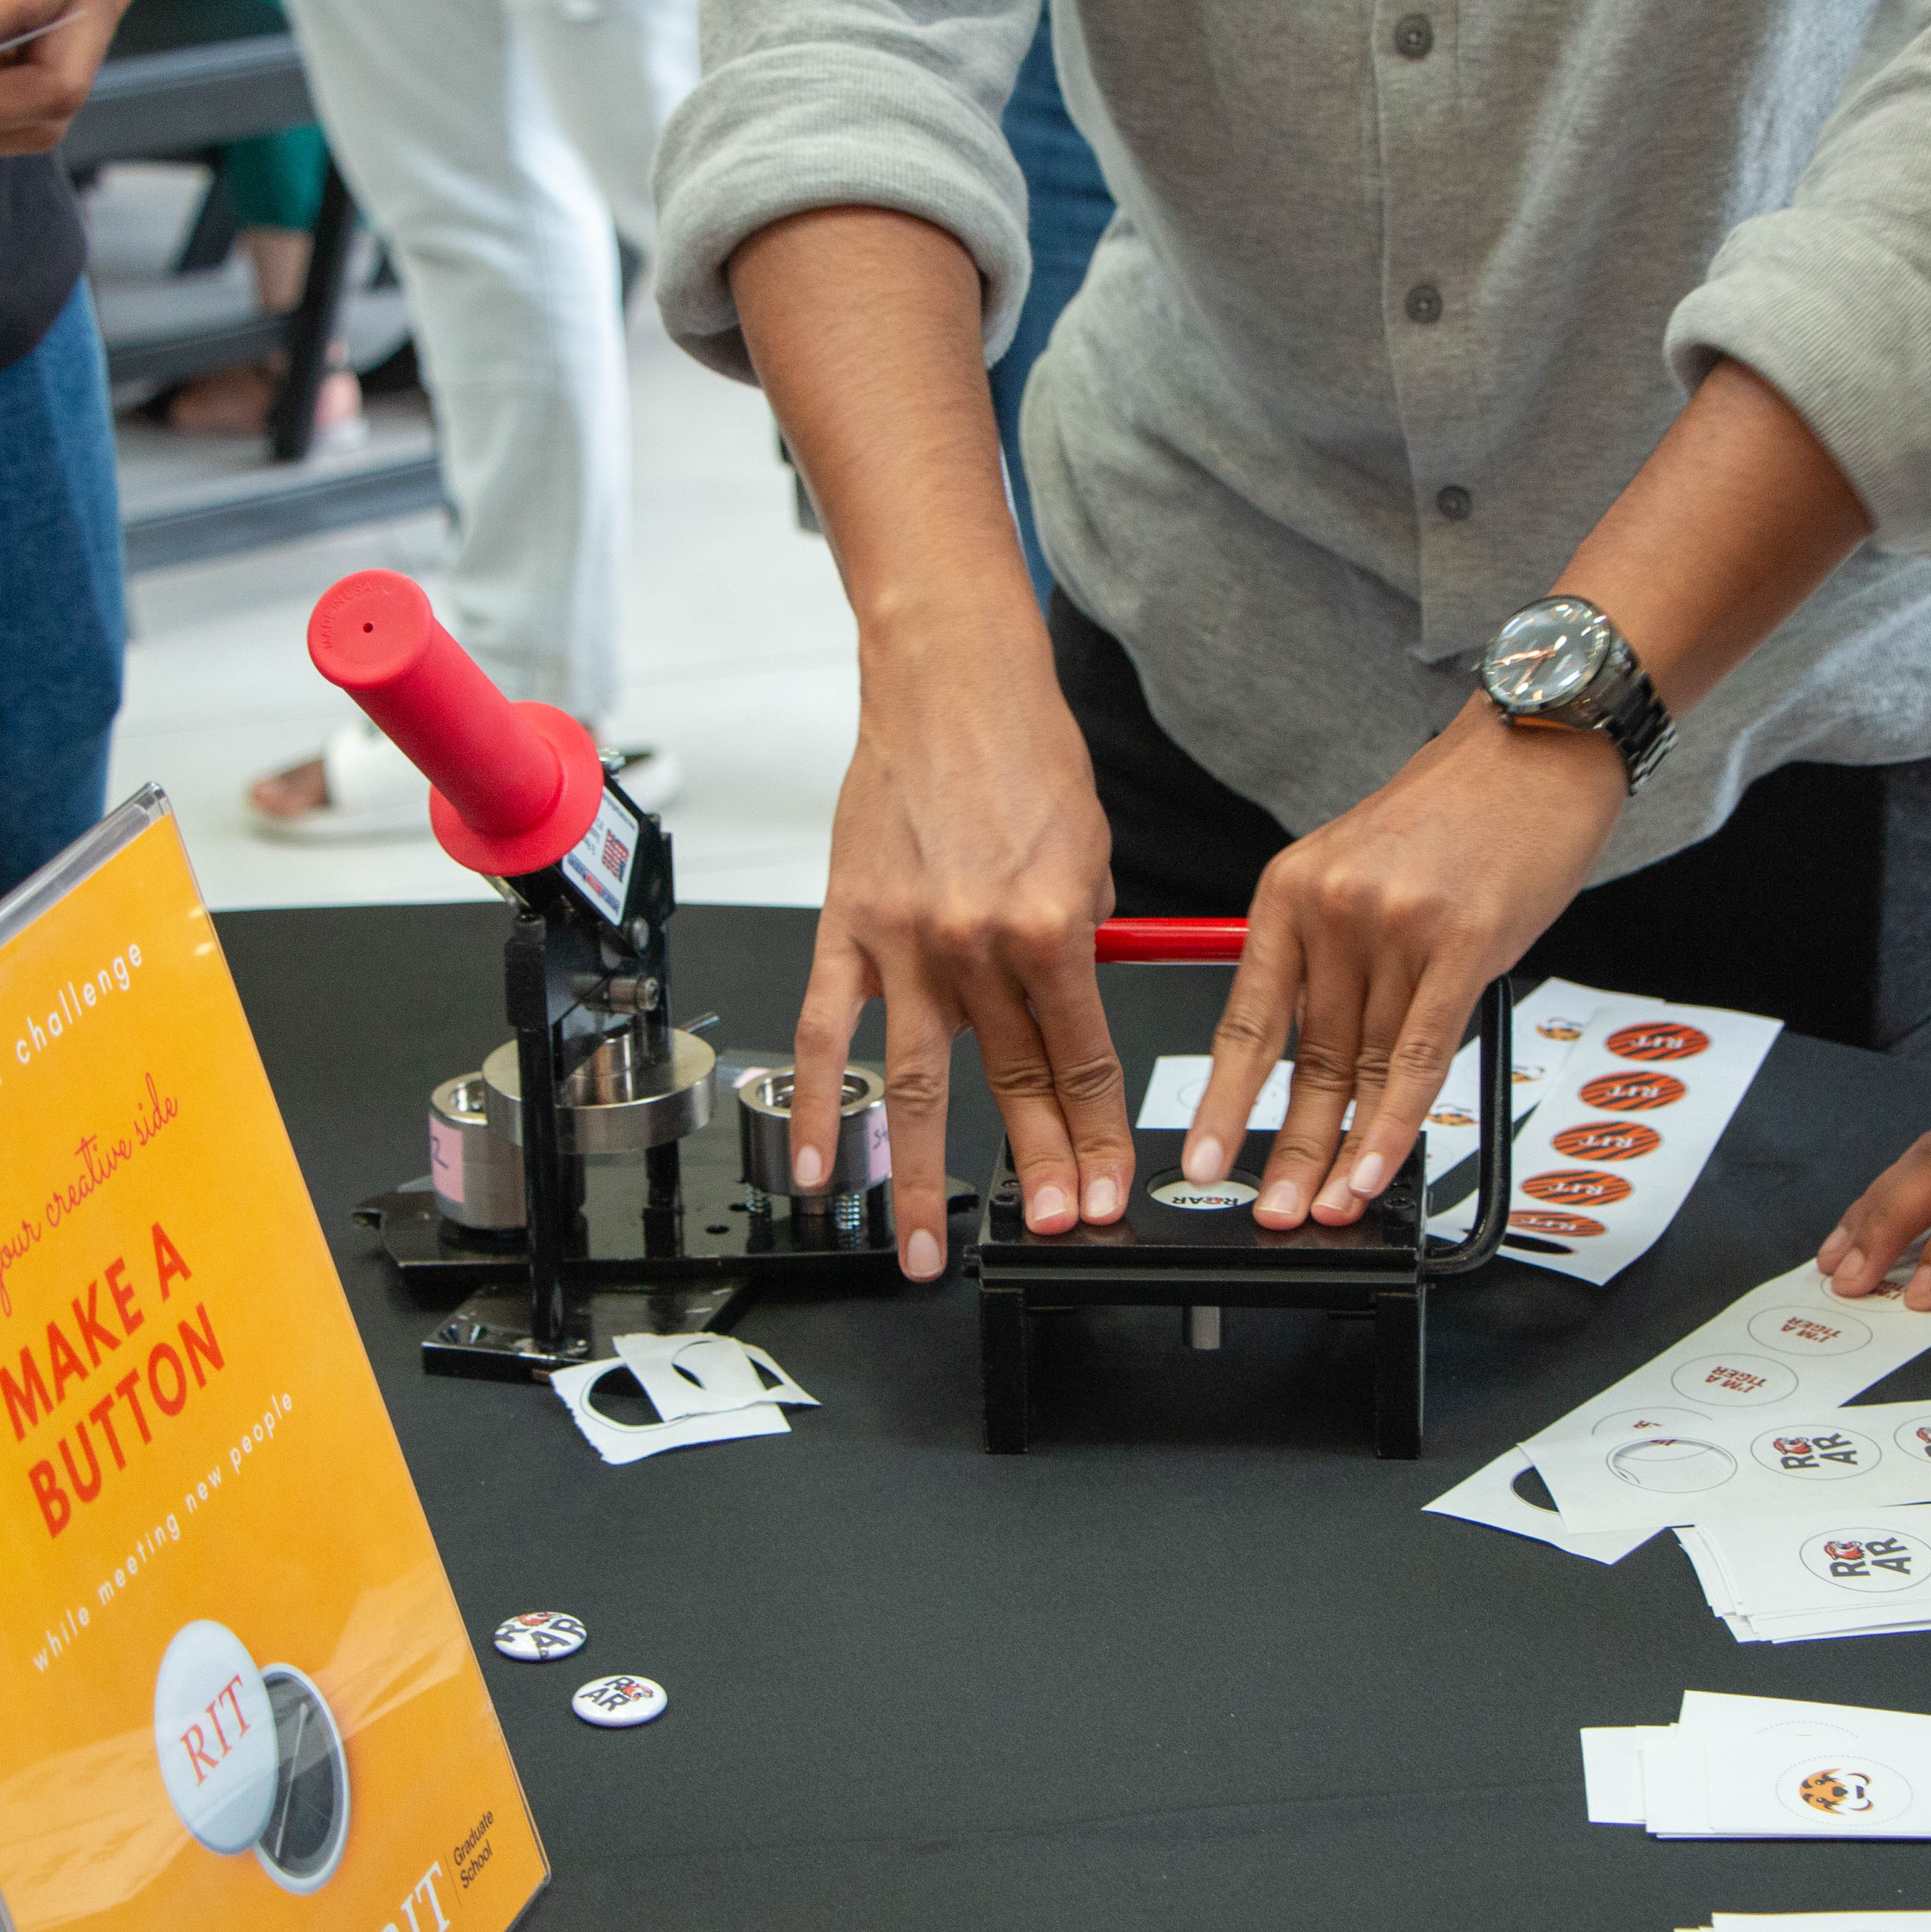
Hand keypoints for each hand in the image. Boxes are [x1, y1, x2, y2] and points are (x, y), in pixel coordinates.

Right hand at [794, 636, 1135, 1280]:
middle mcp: (980, 944)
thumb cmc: (1027, 754)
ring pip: (920, 1085)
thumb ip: (1082, 942)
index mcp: (1055, 927)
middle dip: (1042, 1170)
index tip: (1107, 1194)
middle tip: (1054, 1233)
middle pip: (1016, 1085)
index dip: (1099, 1139)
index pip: (1084, 1062)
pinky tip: (822, 1169)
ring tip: (931, 1250)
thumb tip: (1072, 1007)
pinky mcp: (848, 928)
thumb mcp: (1093, 854)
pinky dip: (823, 1107)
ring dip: (928, 1178)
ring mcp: (907, 943)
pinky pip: (830, 1035)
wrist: (951, 681)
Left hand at [1185, 702, 1622, 1227]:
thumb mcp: (1357, 872)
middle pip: (1306, 1059)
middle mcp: (1334, 909)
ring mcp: (1396, 928)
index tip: (1208, 1157)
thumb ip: (1329, 958)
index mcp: (1291, 891)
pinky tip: (1376, 1169)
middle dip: (1286, 1147)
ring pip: (1363, 1069)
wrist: (1535, 748)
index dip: (1226, 1101)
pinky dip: (1395, 1125)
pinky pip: (1418, 1057)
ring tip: (1329, 1208)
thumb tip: (1317, 1058)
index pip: (1248, 1020)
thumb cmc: (1455, 814)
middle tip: (1270, 1210)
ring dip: (1344, 1151)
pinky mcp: (1464, 944)